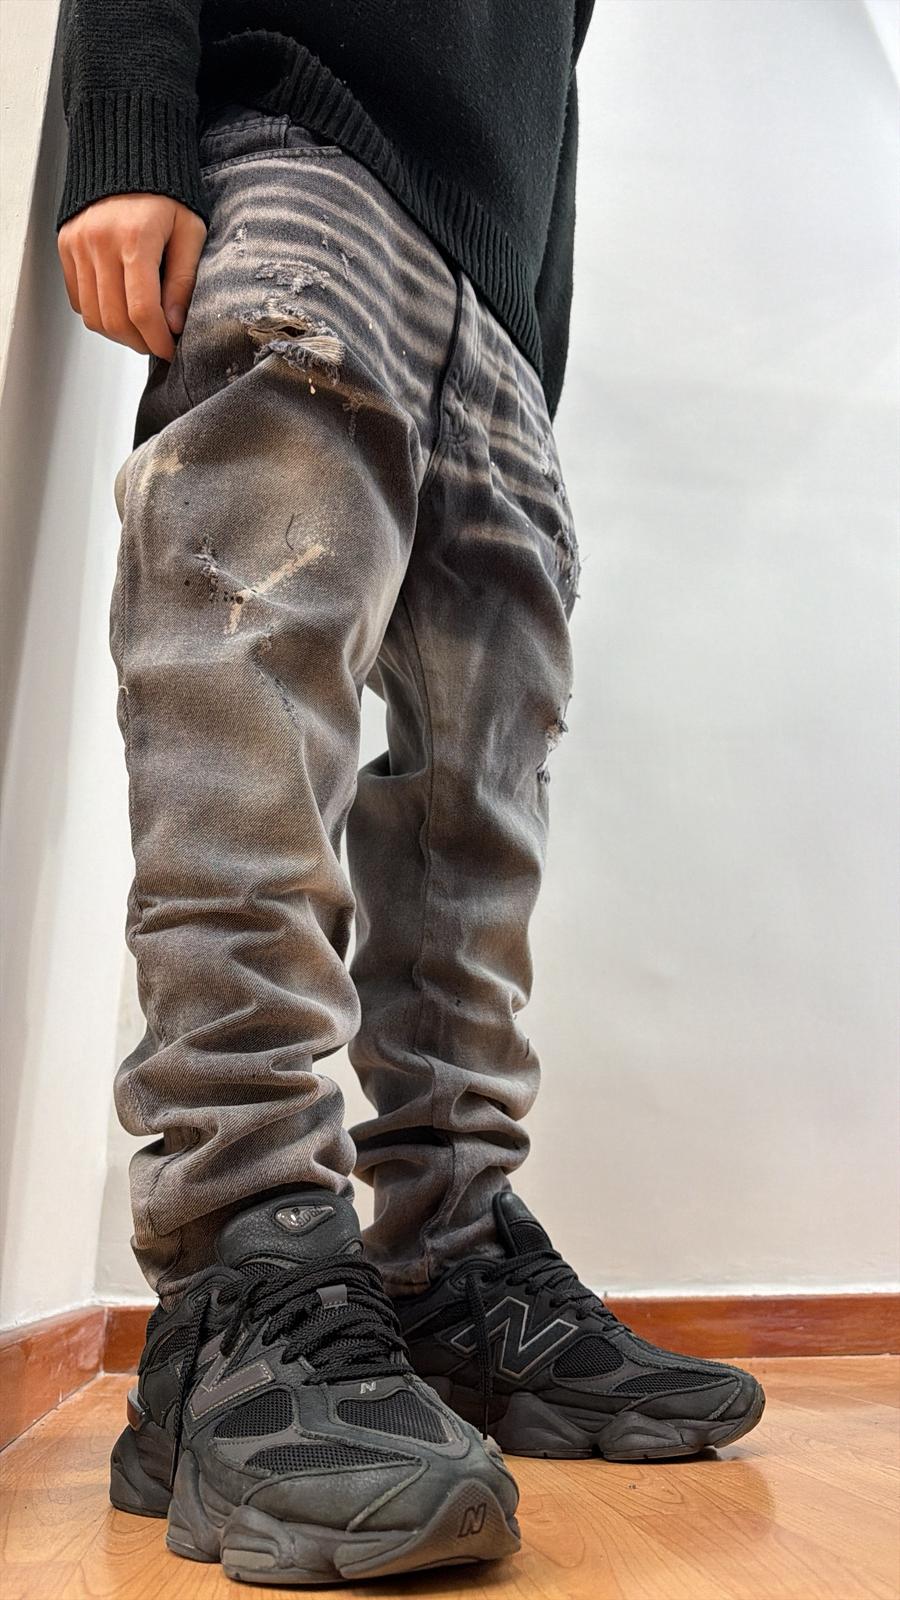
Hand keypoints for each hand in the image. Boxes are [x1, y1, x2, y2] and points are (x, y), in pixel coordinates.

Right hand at [58, 194, 206, 359]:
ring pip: (93, 315)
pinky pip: (78, 298)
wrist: (129, 151)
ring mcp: (79, 244)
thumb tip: (173, 324)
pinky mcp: (66, 245)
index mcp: (136, 239)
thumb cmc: (167, 193)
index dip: (157, 340)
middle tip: (158, 343)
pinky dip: (99, 314)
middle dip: (140, 342)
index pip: (141, 310)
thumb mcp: (190, 232)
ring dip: (119, 333)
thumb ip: (183, 280)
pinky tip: (120, 308)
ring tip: (141, 329)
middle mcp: (100, 242)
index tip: (170, 349)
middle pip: (115, 319)